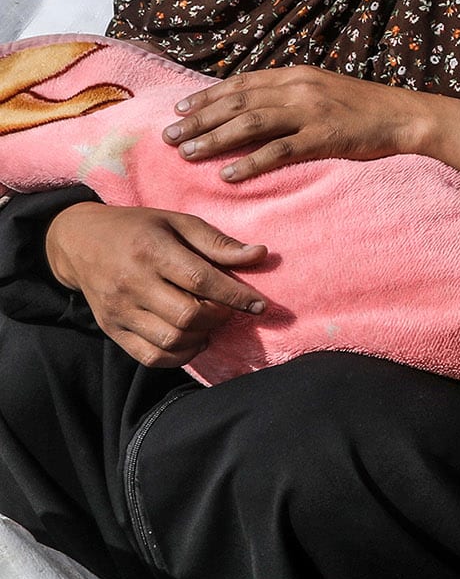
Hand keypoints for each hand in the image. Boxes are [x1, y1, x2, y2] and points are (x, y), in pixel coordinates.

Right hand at [44, 203, 265, 368]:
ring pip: (171, 340)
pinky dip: (179, 356)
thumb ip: (218, 242)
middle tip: (226, 308)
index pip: (201, 280)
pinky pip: (150, 357)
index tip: (260, 305)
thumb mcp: (178, 222)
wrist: (80, 242)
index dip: (236, 296)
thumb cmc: (139, 229)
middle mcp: (131, 283)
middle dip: (219, 316)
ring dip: (202, 336)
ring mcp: (118, 310)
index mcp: (151, 251)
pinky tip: (192, 339)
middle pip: (188, 315)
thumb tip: (260, 255)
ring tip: (209, 321)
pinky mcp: (111, 329)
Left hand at [163, 65, 459, 182]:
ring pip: (250, 123)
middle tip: (169, 137)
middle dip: (199, 121)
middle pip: (237, 103)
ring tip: (188, 154)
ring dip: (215, 139)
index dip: (207, 97)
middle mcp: (299, 89)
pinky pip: (279, 150)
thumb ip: (291, 95)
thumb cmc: (366, 108)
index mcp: (296, 75)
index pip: (241, 83)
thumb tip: (254, 108)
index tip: (180, 111)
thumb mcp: (324, 90)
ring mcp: (312, 112)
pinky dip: (251, 162)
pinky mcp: (325, 137)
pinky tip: (229, 174)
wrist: (408, 117)